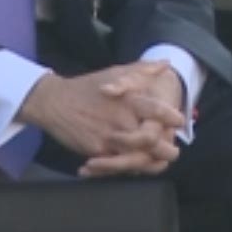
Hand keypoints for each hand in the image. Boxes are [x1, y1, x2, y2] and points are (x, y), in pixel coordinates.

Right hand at [18, 61, 185, 172]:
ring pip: (138, 157)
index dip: (171, 117)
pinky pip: (119, 165)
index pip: (157, 110)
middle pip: (152, 140)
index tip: (179, 121)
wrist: (53, 102)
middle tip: (172, 150)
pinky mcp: (96, 151)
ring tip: (158, 162)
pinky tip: (136, 167)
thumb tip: (166, 64)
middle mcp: (120, 119)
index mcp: (127, 99)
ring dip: (151, 162)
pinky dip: (129, 168)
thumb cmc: (86, 87)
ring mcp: (108, 137)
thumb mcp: (114, 72)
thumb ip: (142, 69)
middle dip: (167, 148)